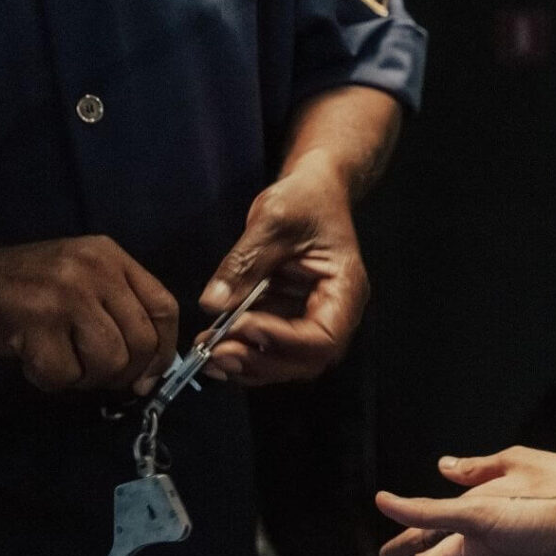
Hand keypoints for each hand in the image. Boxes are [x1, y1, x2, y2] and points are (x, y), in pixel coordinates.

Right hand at [0, 236, 178, 393]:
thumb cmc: (27, 293)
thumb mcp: (82, 283)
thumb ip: (121, 313)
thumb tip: (151, 373)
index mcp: (109, 256)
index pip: (163, 308)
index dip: (165, 351)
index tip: (150, 375)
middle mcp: (92, 268)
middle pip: (142, 341)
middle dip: (124, 373)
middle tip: (97, 375)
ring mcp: (64, 292)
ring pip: (110, 362)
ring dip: (87, 378)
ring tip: (63, 362)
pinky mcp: (35, 320)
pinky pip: (66, 374)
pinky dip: (52, 380)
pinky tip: (34, 360)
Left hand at [197, 160, 368, 385]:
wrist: (313, 190)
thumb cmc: (305, 199)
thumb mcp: (273, 220)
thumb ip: (244, 262)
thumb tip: (214, 304)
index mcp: (345, 289)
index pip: (323, 336)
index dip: (284, 340)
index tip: (243, 325)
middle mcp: (335, 313)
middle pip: (307, 360)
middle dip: (263, 362)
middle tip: (219, 353)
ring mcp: (311, 319)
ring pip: (288, 362)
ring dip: (250, 365)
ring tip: (210, 355)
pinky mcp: (289, 319)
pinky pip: (271, 348)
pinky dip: (245, 354)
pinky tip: (214, 348)